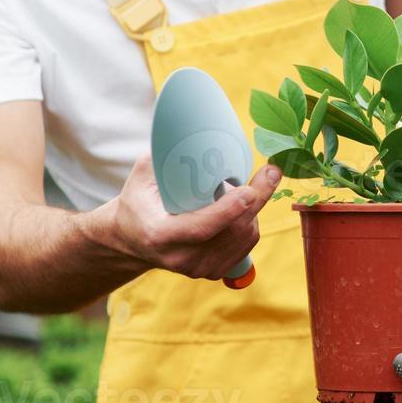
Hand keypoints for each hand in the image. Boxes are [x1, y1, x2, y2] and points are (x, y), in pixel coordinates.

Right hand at [109, 154, 280, 279]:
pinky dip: (250, 224)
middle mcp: (180, 257)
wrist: (131, 239)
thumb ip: (166, 155)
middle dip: (256, 200)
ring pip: (244, 238)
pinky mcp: (212, 272)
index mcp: (159, 234)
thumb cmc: (139, 200)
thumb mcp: (143, 175)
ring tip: (248, 189)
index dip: (228, 210)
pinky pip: (246, 247)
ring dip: (254, 211)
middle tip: (270, 172)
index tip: (250, 190)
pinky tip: (243, 209)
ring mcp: (198, 269)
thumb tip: (196, 130)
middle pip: (232, 231)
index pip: (201, 227)